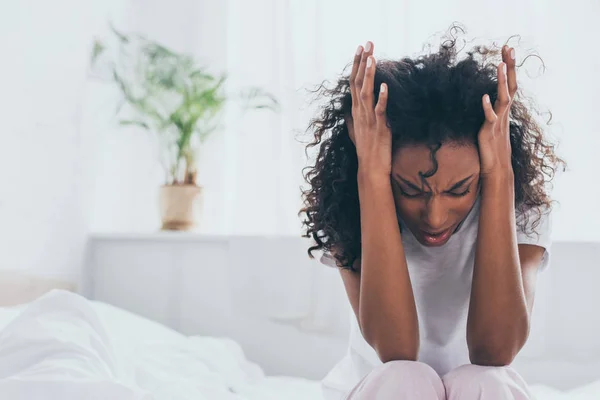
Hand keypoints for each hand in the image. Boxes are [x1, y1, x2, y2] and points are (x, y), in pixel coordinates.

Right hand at [347, 41, 390, 176]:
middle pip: (358, 83)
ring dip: (369, 75)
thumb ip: (352, 119)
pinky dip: (382, 98)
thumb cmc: (366, 151)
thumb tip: (348, 111)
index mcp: (356, 111)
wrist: (370, 169)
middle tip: (367, 43)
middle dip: (362, 62)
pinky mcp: (379, 128)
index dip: (356, 64)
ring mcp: (369, 120)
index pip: (354, 82)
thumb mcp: (356, 132)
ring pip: (366, 93)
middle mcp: (360, 113)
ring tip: (372, 58)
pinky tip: (385, 86)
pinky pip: (380, 111)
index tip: (360, 48)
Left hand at [478, 45, 516, 178]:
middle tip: (508, 47)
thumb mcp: (492, 124)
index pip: (510, 83)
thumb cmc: (493, 146)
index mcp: (504, 109)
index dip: (509, 66)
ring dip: (502, 82)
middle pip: (511, 85)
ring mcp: (498, 121)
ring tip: (500, 65)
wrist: (496, 168)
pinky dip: (488, 108)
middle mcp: (504, 113)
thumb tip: (488, 98)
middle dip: (510, 66)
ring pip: (503, 98)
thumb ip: (492, 110)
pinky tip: (484, 97)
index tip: (507, 49)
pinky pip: (490, 118)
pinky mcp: (489, 131)